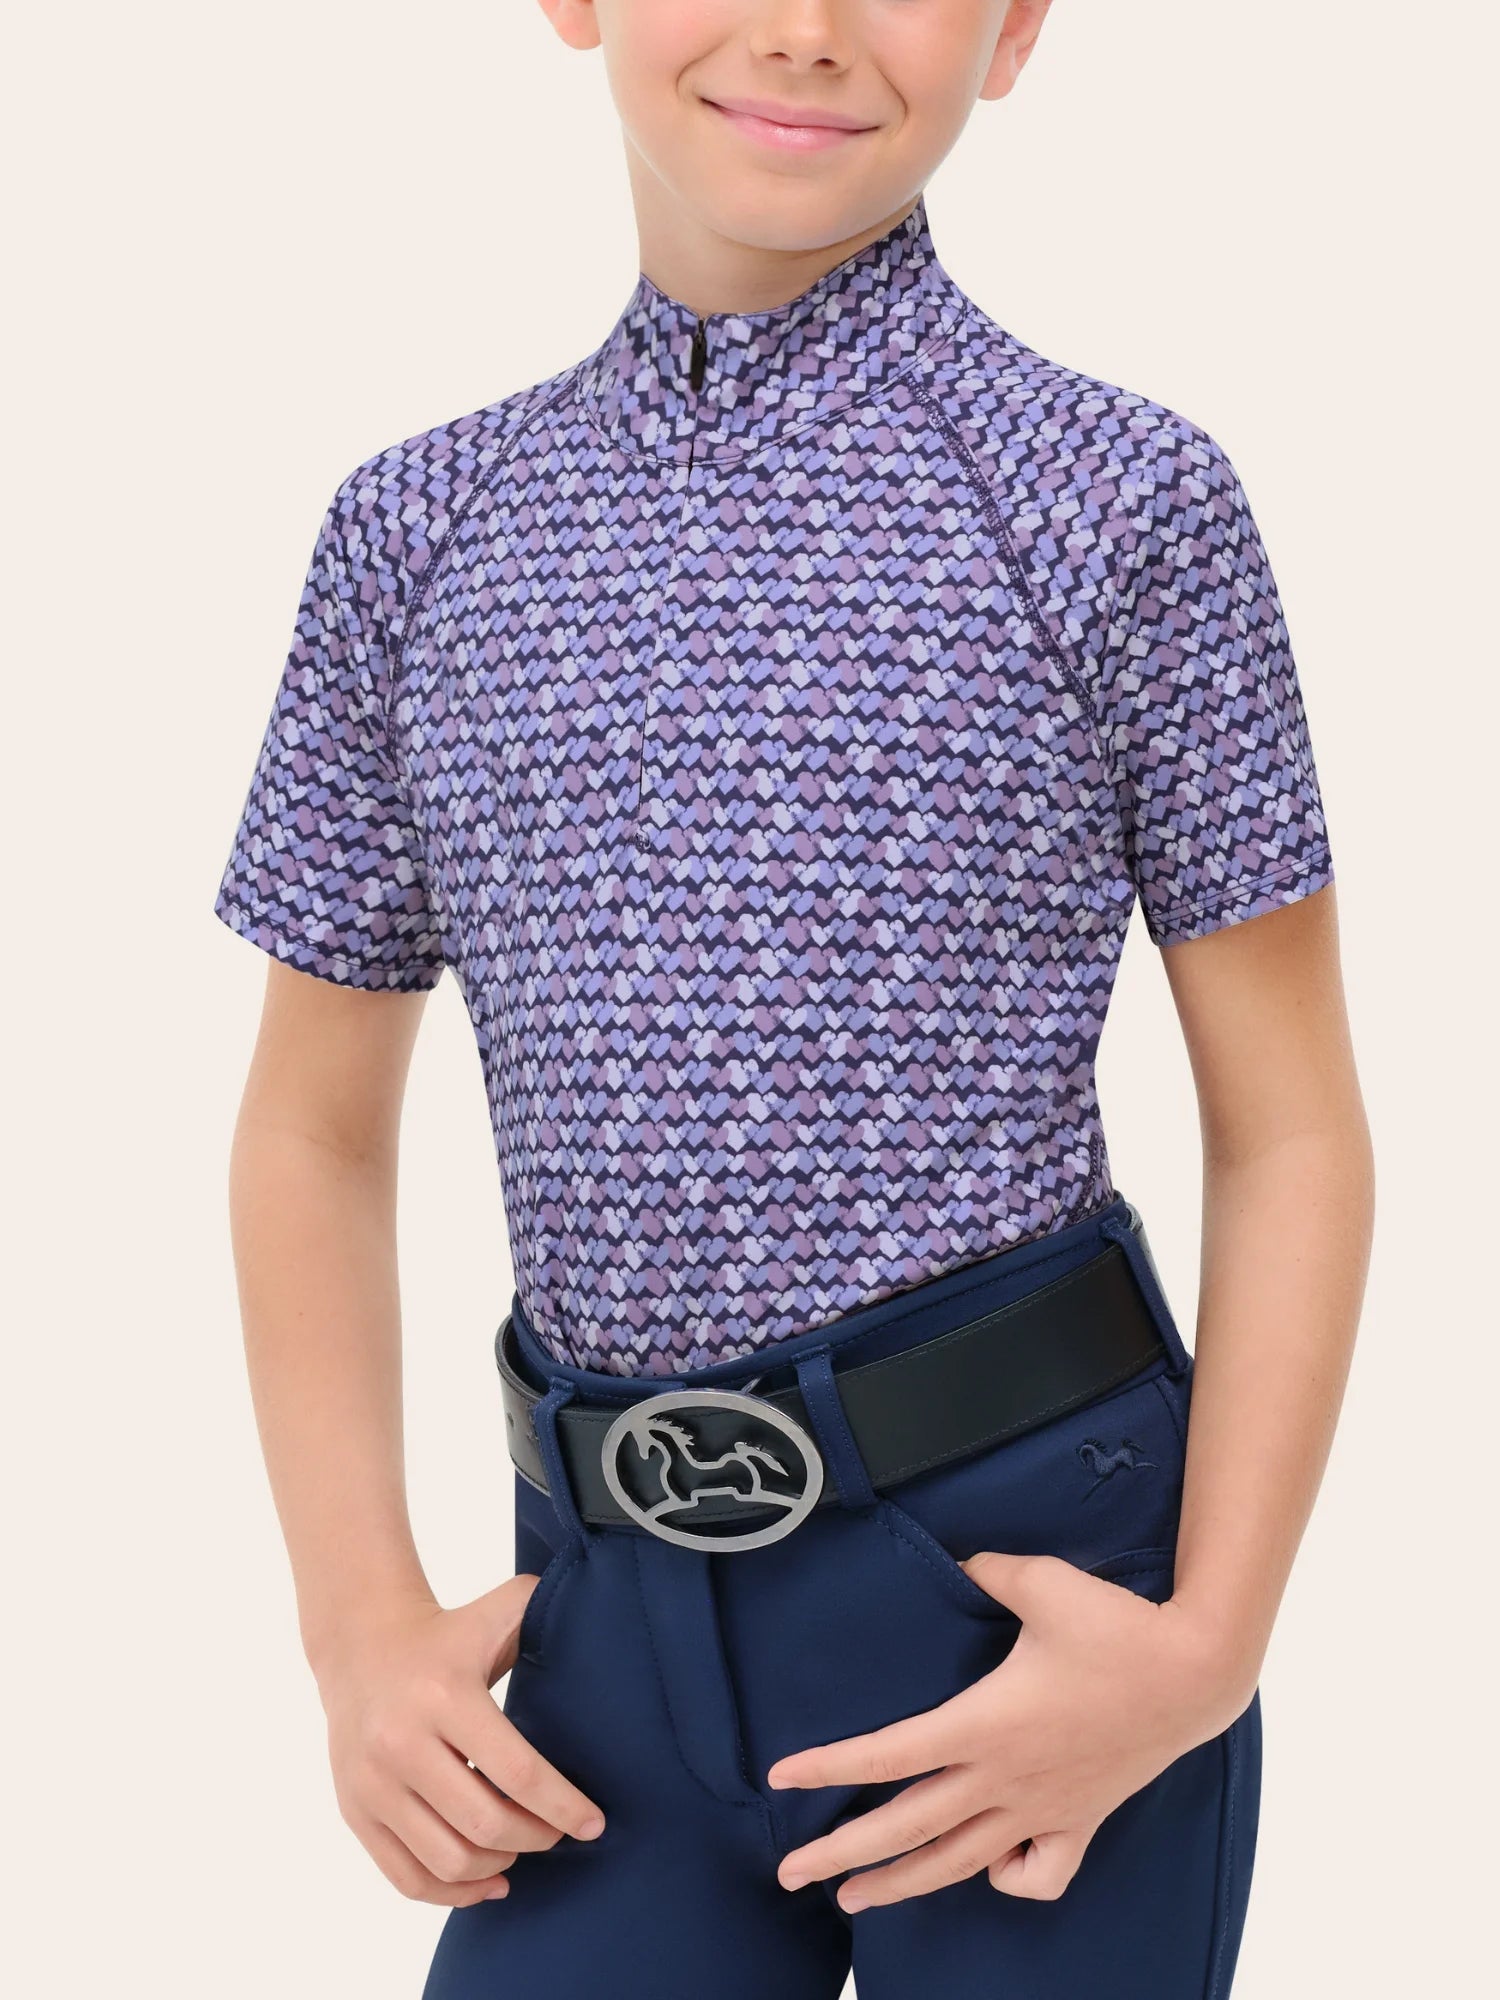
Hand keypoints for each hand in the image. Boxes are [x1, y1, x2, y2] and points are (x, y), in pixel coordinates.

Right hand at [313, 1576, 605, 1905]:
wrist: (361, 1645)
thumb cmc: (447, 1634)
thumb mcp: (497, 1610)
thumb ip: (545, 1606)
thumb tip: (605, 1616)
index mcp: (444, 1696)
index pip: (516, 1772)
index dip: (563, 1807)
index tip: (594, 1824)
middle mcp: (401, 1743)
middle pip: (485, 1825)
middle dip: (536, 1838)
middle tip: (558, 1832)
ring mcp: (372, 1783)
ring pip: (447, 1860)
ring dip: (497, 1869)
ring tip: (521, 1851)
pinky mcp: (355, 1811)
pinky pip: (406, 1877)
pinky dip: (452, 1894)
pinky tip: (487, 1882)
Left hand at [767, 1549, 1254, 1908]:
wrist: (1194, 1673)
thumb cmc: (1117, 1626)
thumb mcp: (1041, 1581)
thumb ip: (985, 1571)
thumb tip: (958, 1563)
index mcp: (985, 1725)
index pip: (890, 1754)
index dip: (831, 1767)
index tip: (781, 1779)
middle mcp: (1006, 1778)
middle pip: (909, 1828)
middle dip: (842, 1853)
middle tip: (788, 1873)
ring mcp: (1043, 1808)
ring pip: (960, 1863)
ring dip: (902, 1884)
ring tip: (854, 1901)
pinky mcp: (1080, 1820)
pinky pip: (1037, 1872)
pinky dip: (1007, 1879)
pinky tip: (990, 1870)